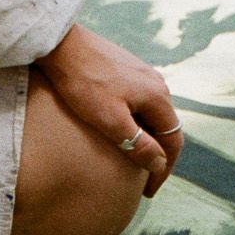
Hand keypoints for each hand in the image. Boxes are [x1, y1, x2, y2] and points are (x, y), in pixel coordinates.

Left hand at [35, 23, 183, 197]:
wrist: (60, 44)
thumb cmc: (83, 83)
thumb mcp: (110, 120)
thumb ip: (138, 144)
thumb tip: (159, 164)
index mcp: (158, 97)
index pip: (173, 141)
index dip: (164, 169)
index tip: (149, 190)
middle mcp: (157, 83)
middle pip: (165, 128)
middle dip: (157, 157)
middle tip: (143, 182)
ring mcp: (142, 74)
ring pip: (152, 115)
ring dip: (146, 140)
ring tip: (132, 160)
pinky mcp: (125, 69)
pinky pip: (139, 103)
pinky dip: (136, 123)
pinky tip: (120, 132)